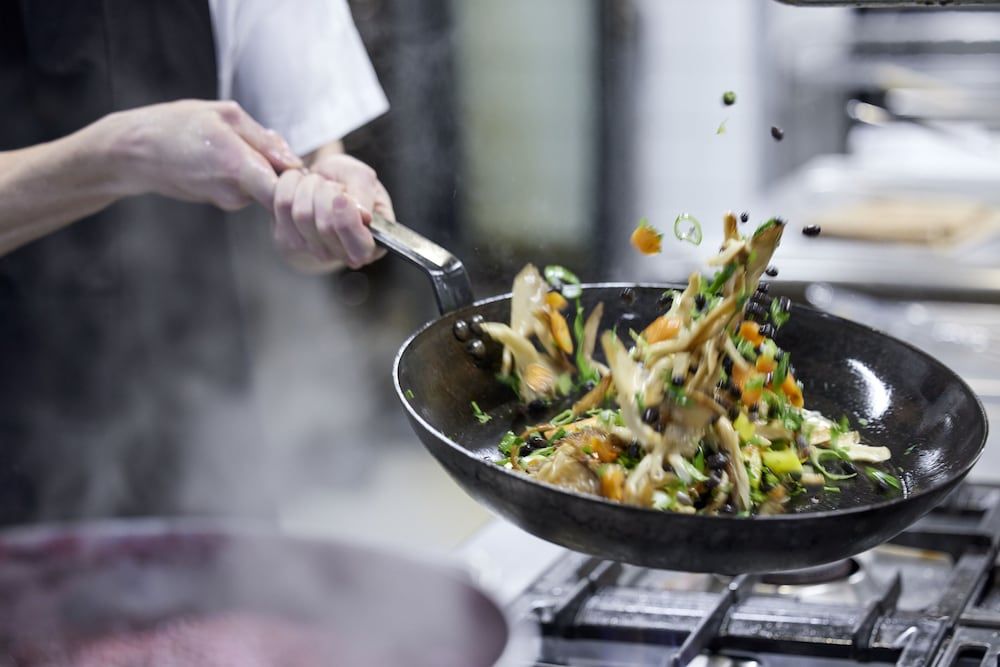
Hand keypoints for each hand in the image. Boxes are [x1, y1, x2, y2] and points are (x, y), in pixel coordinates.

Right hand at [102, 100, 301, 209]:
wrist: (134, 153)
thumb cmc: (176, 126)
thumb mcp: (223, 115)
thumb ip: (264, 139)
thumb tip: (294, 160)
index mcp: (239, 167)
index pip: (287, 191)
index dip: (301, 180)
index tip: (300, 165)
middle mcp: (236, 193)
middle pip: (280, 188)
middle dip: (283, 170)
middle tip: (271, 145)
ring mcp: (228, 201)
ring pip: (263, 186)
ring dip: (262, 167)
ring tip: (238, 144)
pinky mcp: (221, 202)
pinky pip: (248, 187)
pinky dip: (247, 172)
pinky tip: (226, 155)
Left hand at [271, 153, 393, 270]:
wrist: (324, 178)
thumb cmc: (348, 180)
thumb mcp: (364, 178)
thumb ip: (365, 194)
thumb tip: (363, 214)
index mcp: (369, 245)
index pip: (359, 248)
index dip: (348, 222)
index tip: (342, 197)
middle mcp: (341, 254)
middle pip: (326, 226)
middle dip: (327, 191)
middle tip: (332, 183)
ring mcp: (312, 250)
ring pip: (302, 214)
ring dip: (308, 185)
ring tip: (316, 182)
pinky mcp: (286, 239)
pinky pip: (280, 205)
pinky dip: (290, 184)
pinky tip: (300, 184)